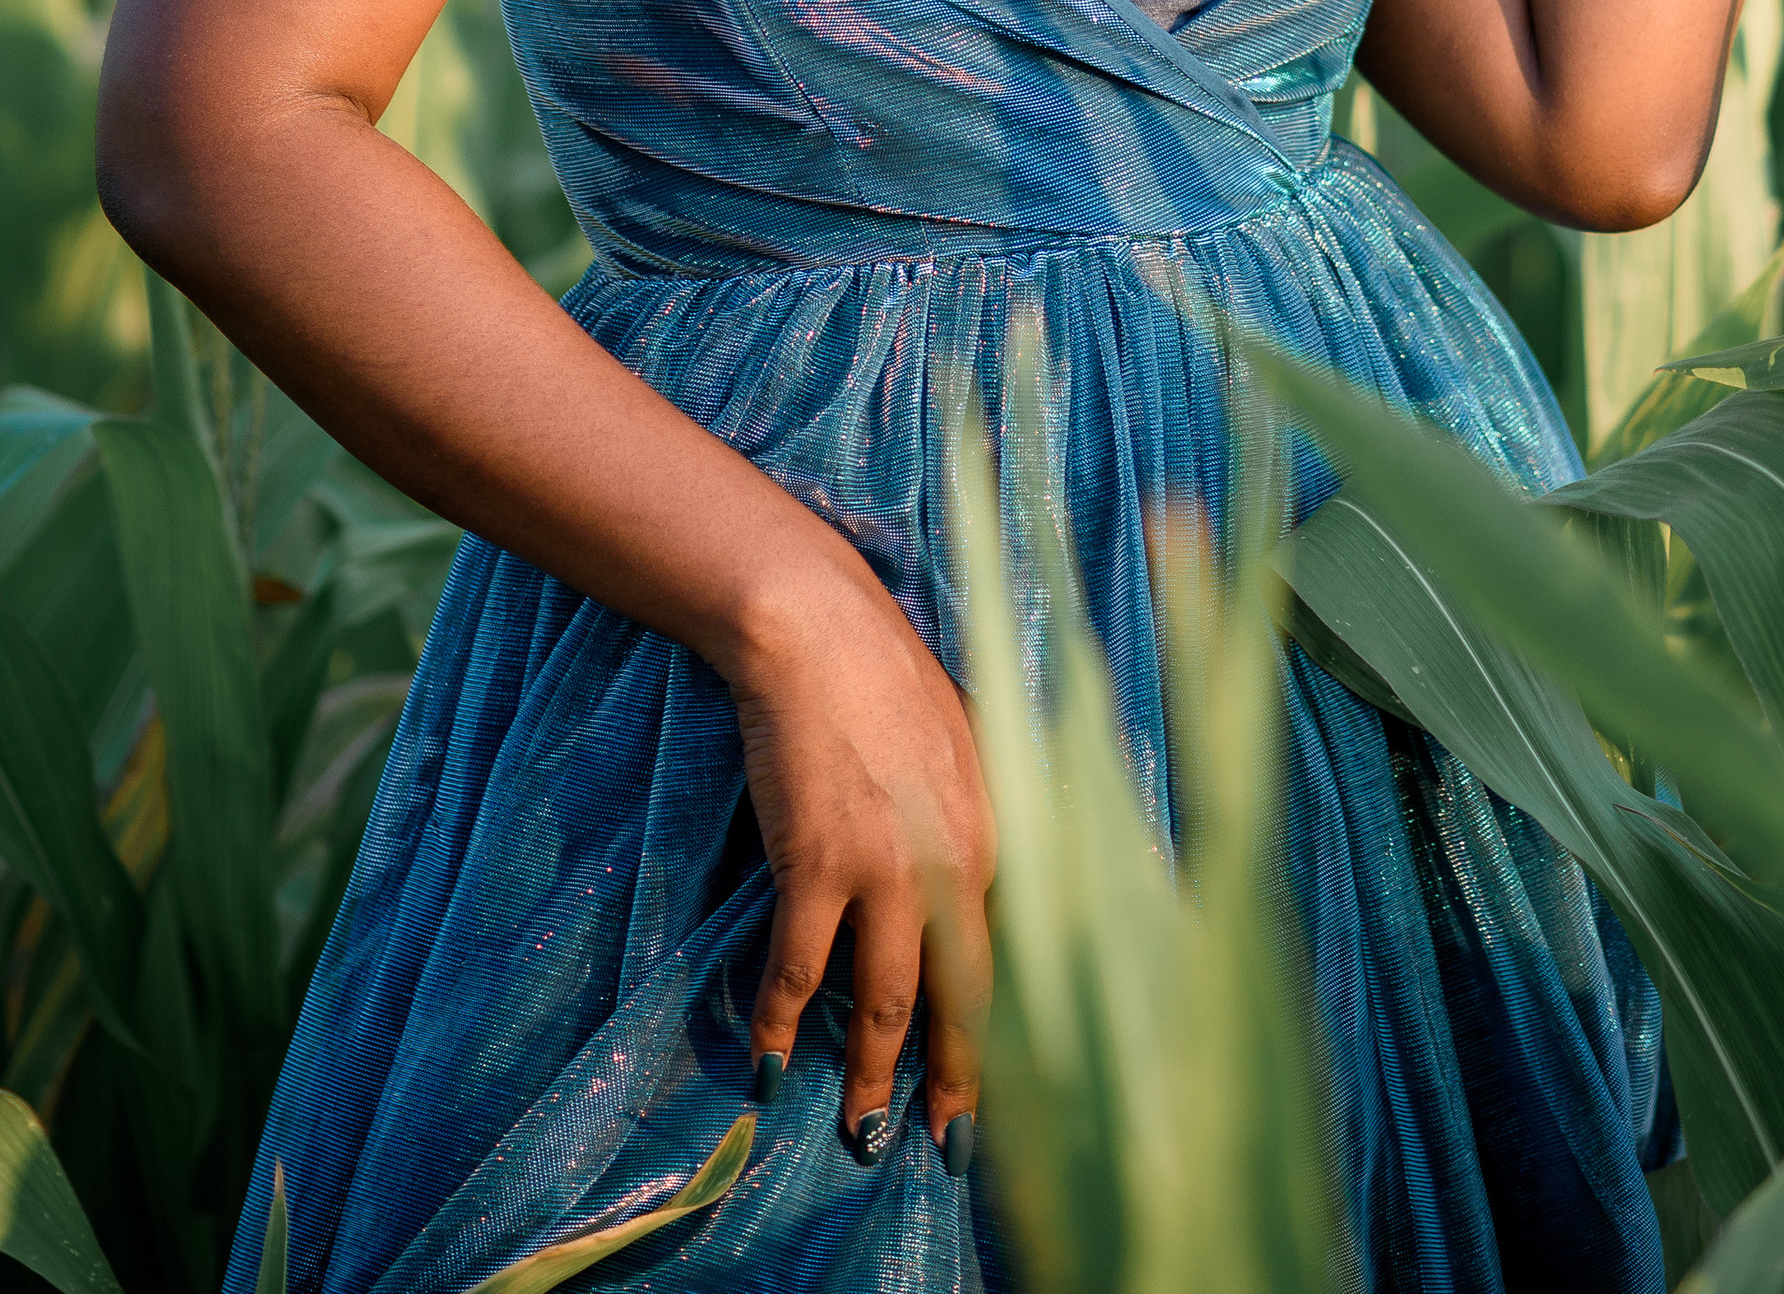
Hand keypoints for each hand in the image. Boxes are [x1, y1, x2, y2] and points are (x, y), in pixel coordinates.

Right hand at [728, 536, 995, 1165]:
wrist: (820, 633)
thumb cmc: (890, 682)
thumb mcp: (968, 753)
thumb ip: (975, 829)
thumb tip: (977, 896)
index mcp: (998, 837)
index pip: (1015, 961)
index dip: (1007, 1032)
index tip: (1005, 1086)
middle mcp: (954, 865)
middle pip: (961, 998)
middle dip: (954, 1083)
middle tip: (946, 1149)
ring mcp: (884, 868)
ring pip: (882, 1003)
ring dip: (869, 1076)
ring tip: (859, 1135)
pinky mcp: (814, 864)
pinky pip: (796, 969)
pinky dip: (779, 1025)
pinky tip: (768, 1068)